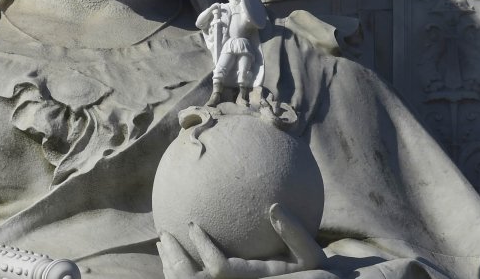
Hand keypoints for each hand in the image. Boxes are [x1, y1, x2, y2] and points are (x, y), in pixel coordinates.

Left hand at [158, 204, 327, 278]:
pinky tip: (172, 259)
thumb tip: (272, 207)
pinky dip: (177, 275)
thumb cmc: (315, 273)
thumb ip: (294, 233)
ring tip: (163, 245)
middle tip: (164, 235)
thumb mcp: (312, 254)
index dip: (202, 246)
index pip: (219, 269)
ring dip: (171, 268)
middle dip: (175, 259)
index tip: (192, 224)